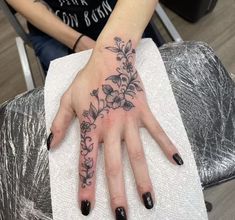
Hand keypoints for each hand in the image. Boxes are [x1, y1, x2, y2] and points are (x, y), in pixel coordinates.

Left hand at [47, 37, 183, 217]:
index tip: (88, 206)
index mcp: (91, 127)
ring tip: (149, 200)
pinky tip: (177, 160)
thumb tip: (52, 146)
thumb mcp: (67, 100)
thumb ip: (60, 124)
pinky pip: (156, 131)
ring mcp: (129, 121)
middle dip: (116, 192)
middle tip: (121, 216)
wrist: (110, 59)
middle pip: (113, 165)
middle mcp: (110, 128)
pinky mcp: (143, 112)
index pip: (87, 162)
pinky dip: (167, 145)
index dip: (86, 186)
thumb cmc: (87, 80)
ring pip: (136, 154)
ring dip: (143, 179)